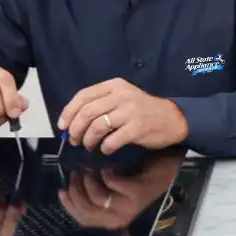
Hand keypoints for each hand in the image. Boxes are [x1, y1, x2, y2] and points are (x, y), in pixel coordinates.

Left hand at [58, 78, 188, 153]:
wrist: (172, 118)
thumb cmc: (143, 110)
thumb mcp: (123, 98)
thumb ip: (101, 104)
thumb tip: (73, 122)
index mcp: (114, 86)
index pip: (83, 96)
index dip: (69, 111)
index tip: (63, 125)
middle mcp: (121, 95)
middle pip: (87, 112)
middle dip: (76, 129)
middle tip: (74, 140)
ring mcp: (130, 111)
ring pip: (97, 127)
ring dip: (88, 140)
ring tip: (89, 146)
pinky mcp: (137, 128)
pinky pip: (112, 140)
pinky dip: (105, 147)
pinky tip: (106, 149)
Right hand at [59, 152, 182, 229]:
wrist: (163, 169)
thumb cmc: (136, 177)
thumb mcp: (113, 190)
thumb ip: (95, 193)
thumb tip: (71, 186)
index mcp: (111, 220)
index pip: (83, 219)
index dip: (70, 205)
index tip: (62, 189)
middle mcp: (119, 218)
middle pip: (87, 210)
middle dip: (76, 191)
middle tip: (75, 174)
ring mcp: (129, 208)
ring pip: (98, 198)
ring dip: (89, 181)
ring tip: (89, 168)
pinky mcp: (137, 195)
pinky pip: (112, 184)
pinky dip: (106, 173)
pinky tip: (106, 166)